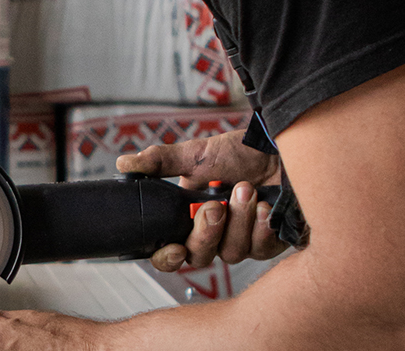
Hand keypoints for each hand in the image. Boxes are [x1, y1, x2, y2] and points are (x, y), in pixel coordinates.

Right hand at [115, 129, 286, 270]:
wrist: (280, 147)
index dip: (168, 258)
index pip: (171, 251)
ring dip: (238, 221)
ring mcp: (243, 239)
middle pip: (200, 256)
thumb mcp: (195, 154)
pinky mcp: (271, 242)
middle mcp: (215, 233)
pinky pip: (262, 250)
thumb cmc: (240, 151)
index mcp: (189, 217)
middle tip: (214, 205)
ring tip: (246, 190)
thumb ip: (159, 162)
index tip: (175, 249)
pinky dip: (262, 228)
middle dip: (206, 233)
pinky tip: (265, 207)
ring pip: (232, 253)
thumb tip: (123, 164)